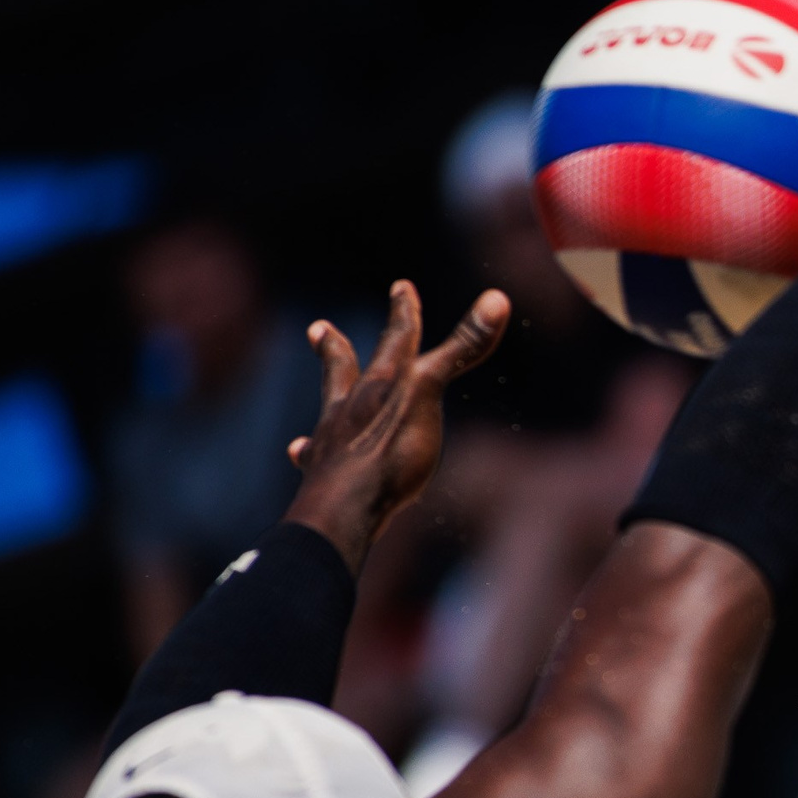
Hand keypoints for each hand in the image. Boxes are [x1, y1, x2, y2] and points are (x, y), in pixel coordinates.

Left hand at [284, 282, 508, 572]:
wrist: (343, 510)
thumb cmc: (388, 455)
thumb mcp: (429, 393)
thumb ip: (463, 349)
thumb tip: (497, 297)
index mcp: (380, 386)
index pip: (397, 340)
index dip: (404, 313)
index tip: (401, 288)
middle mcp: (351, 407)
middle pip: (343, 370)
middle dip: (336, 349)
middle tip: (318, 329)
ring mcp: (333, 441)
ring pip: (329, 413)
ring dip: (329, 402)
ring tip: (324, 398)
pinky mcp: (324, 476)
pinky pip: (314, 458)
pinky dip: (310, 453)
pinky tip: (299, 453)